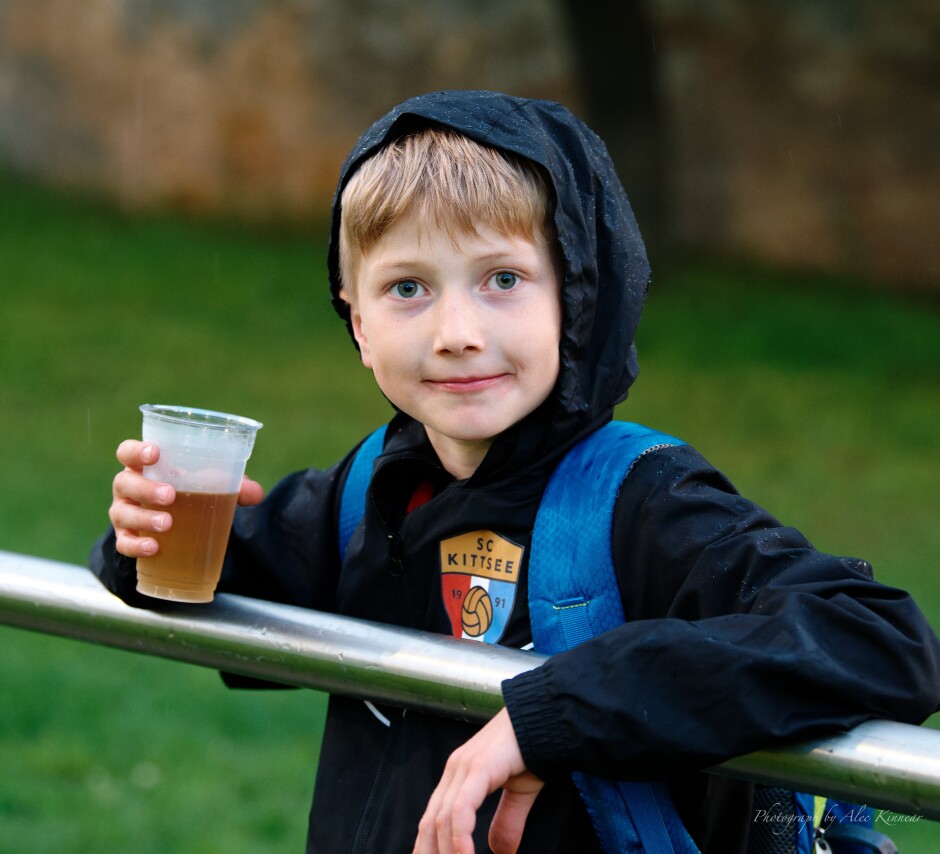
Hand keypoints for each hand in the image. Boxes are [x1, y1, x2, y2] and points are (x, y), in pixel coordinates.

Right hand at [109, 440, 263, 557]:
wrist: (177, 523)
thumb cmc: (191, 491)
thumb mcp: (211, 484)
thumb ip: (234, 484)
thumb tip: (256, 494)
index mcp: (145, 466)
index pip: (128, 452)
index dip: (136, 451)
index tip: (155, 453)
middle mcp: (128, 487)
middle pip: (125, 482)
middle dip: (146, 488)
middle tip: (170, 495)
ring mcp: (124, 512)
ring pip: (122, 513)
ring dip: (144, 518)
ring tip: (167, 524)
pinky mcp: (127, 537)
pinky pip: (124, 543)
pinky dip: (136, 545)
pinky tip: (153, 548)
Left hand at [413, 708, 543, 853]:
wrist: (547, 718)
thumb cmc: (533, 748)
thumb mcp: (518, 793)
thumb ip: (507, 821)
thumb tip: (499, 852)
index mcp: (459, 775)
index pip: (433, 818)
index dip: (428, 847)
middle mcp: (455, 770)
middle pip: (431, 822)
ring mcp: (463, 767)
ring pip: (442, 820)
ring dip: (447, 853)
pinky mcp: (478, 767)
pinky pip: (462, 809)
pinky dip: (460, 838)